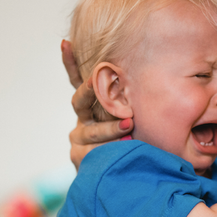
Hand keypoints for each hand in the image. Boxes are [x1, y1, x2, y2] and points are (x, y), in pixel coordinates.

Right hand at [62, 40, 133, 168]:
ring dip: (109, 127)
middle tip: (99, 81)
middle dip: (90, 91)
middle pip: (80, 101)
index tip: (66, 43)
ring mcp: (79, 137)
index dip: (70, 62)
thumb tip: (151, 65)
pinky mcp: (80, 157)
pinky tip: (113, 148)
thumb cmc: (133, 136)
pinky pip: (92, 153)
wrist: (122, 173)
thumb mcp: (132, 112)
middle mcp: (81, 118)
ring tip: (129, 125)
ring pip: (92, 130)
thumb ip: (131, 96)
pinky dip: (104, 149)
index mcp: (90, 104)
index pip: (76, 80)